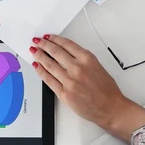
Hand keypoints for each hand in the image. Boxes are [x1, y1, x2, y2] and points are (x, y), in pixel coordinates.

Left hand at [30, 35, 144, 133]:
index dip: (55, 39)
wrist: (110, 107)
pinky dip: (41, 71)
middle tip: (37, 41)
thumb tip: (66, 54)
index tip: (48, 37)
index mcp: (87, 59)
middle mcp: (77, 68)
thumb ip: (82, 60)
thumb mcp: (98, 67)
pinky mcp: (64, 93)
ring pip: (49, 65)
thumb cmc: (107, 90)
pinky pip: (48, 80)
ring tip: (34, 51)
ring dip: (39, 56)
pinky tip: (37, 66)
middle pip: (55, 52)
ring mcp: (70, 81)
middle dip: (44, 45)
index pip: (66, 44)